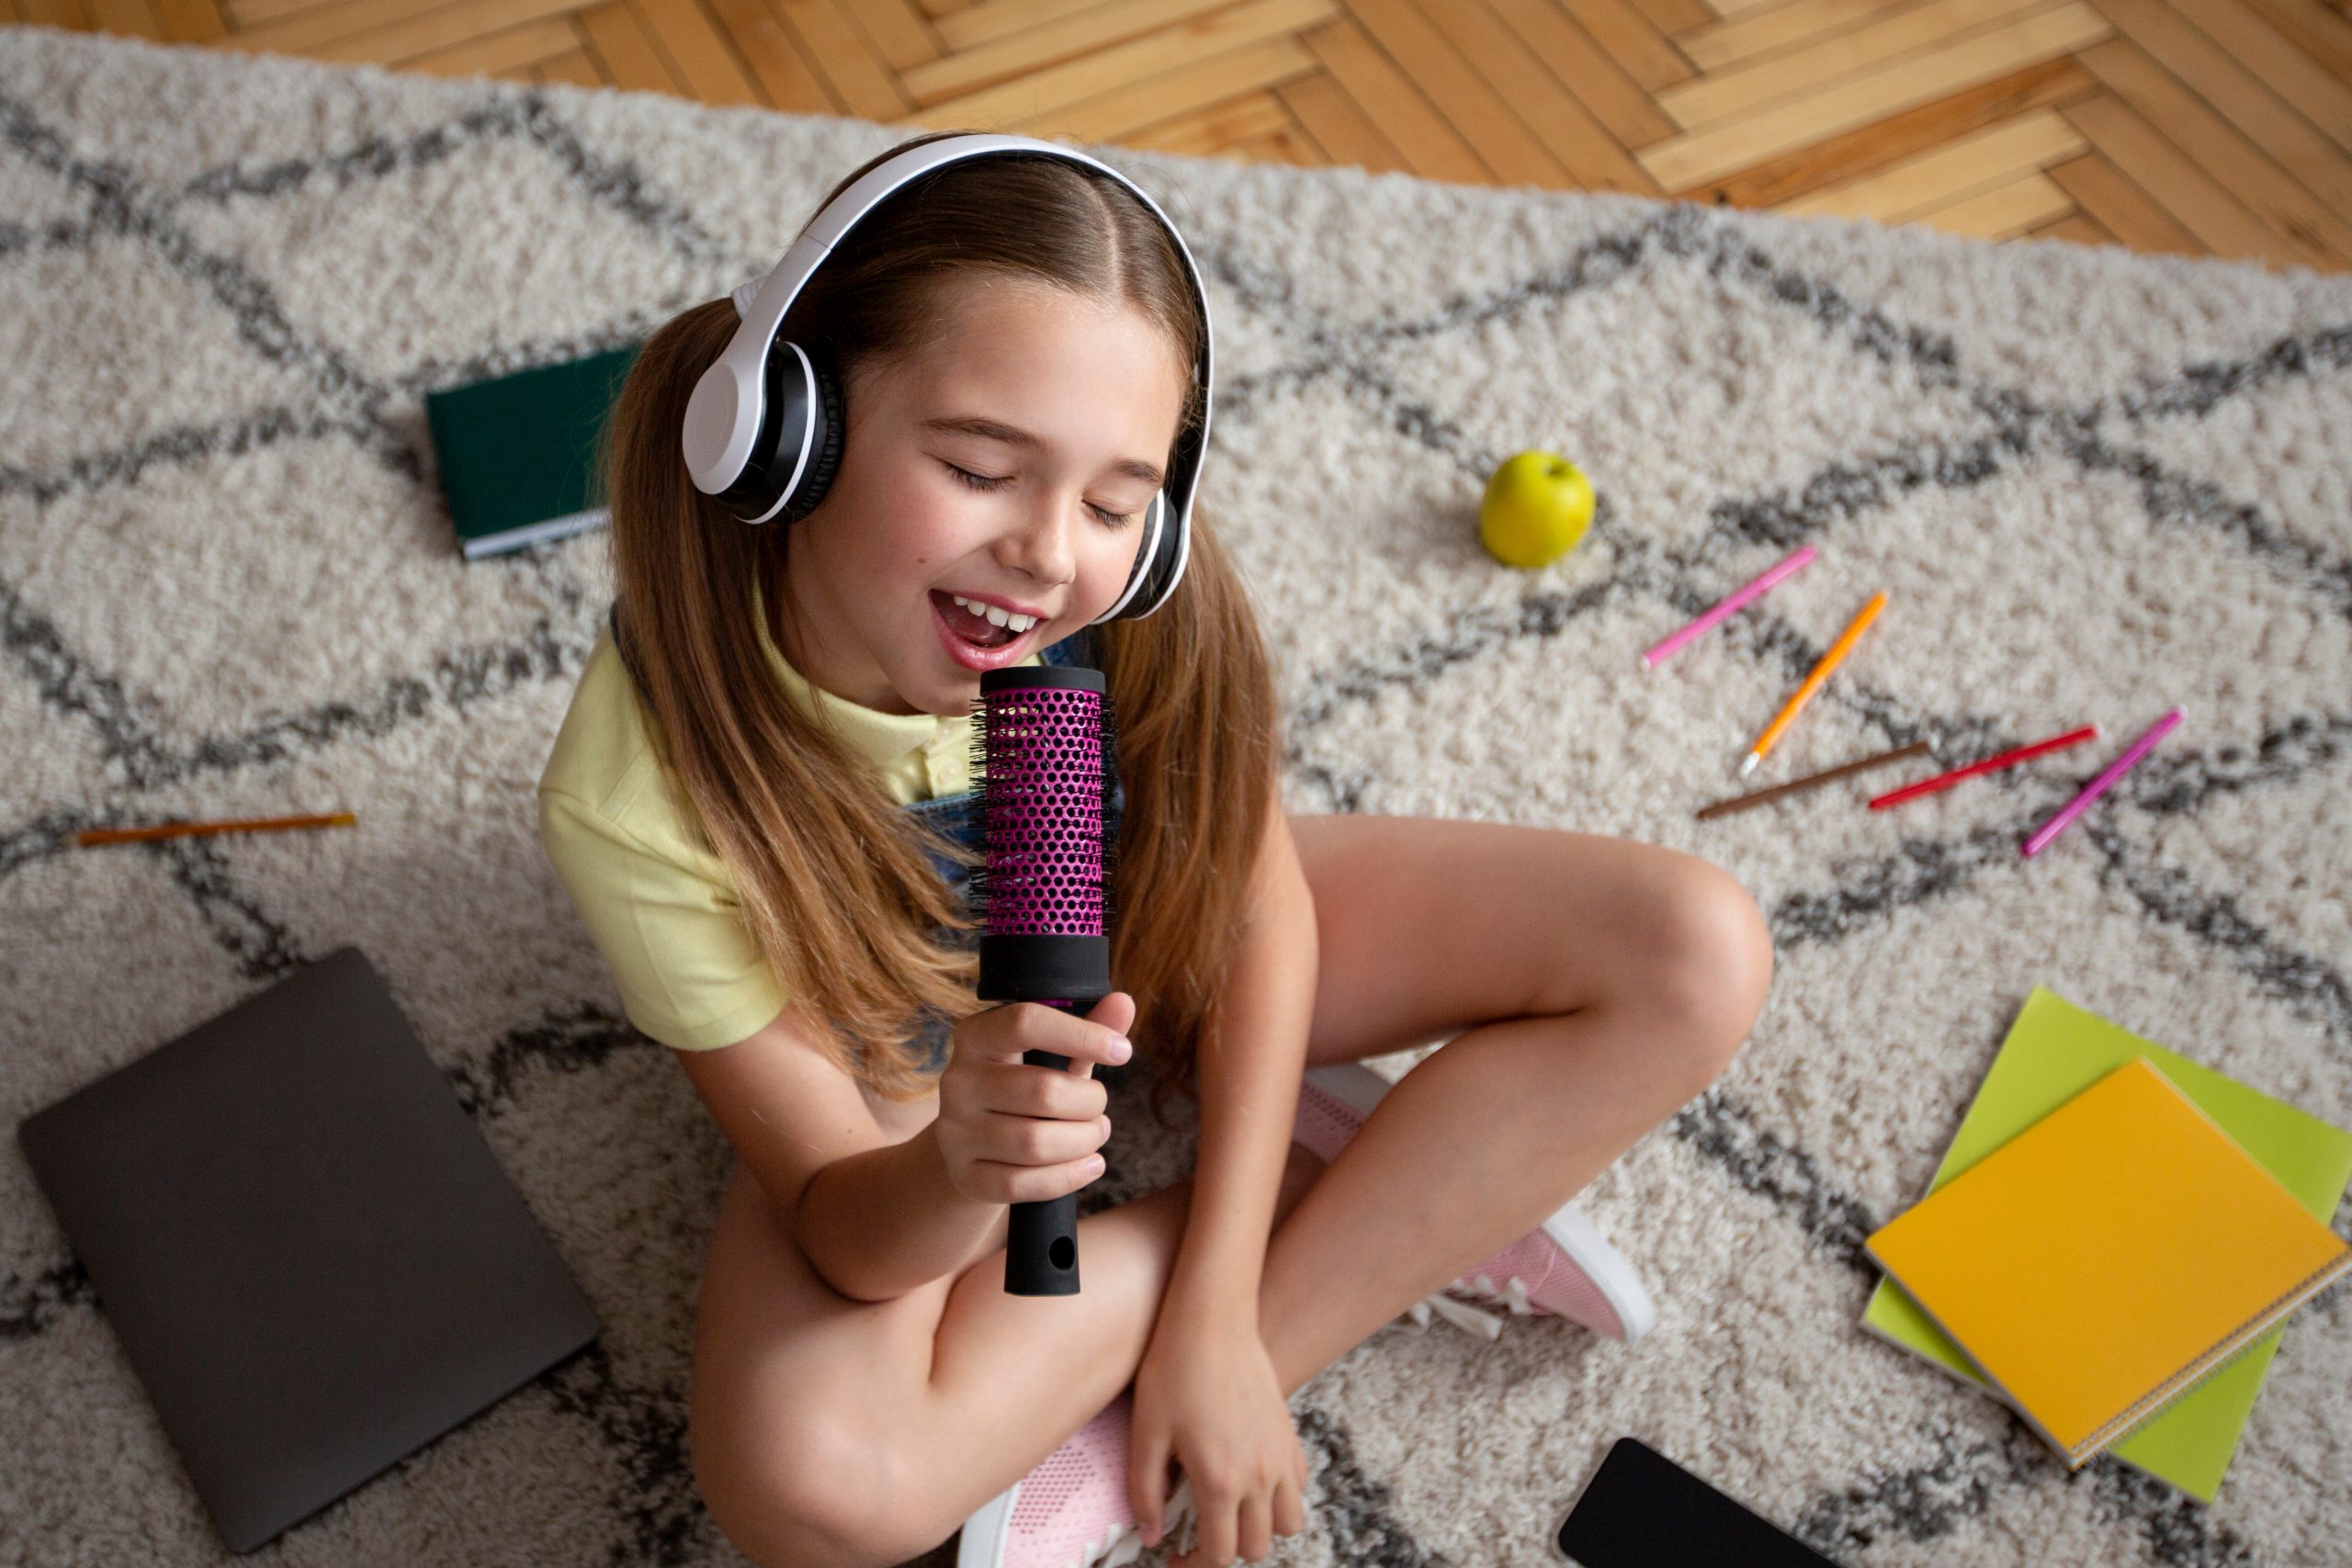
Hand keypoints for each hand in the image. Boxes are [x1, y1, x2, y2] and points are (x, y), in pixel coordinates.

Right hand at [933, 993, 1135, 1204]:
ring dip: (1084, 1140)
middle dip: (1090, 1102)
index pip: (1027, 1023)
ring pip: (1036, 1143)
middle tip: (1099, 1106)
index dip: (1082, 1035)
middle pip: (1043, 1090)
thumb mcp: (1050, 1055)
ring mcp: (956, 1132)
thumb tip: (1124, 1003)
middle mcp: (958, 1081)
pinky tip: (1090, 1165)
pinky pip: (1023, 1183)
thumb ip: (1087, 1028)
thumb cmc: (1021, 1087)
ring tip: (1096, 1133)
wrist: (974, 1145)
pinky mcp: (965, 1175)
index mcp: (976, 1036)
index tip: (1122, 1050)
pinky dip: (1069, 1176)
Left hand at [1129, 1305, 1308, 1566]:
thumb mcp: (1146, 1433)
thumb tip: (1151, 1535)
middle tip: (1197, 1535)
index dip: (1193, 1565)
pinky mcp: (1289, 1434)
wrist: (1212, 1320)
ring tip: (1230, 1513)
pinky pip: (1298, 1485)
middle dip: (1227, 1550)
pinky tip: (1250, 1480)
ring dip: (1262, 1529)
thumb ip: (1145, 1493)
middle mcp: (1259, 1475)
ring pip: (1289, 1523)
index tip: (1174, 1555)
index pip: (1221, 1555)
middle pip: (1257, 1547)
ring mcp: (1280, 1455)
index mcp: (1220, 1481)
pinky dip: (1281, 1496)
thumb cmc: (1174, 1370)